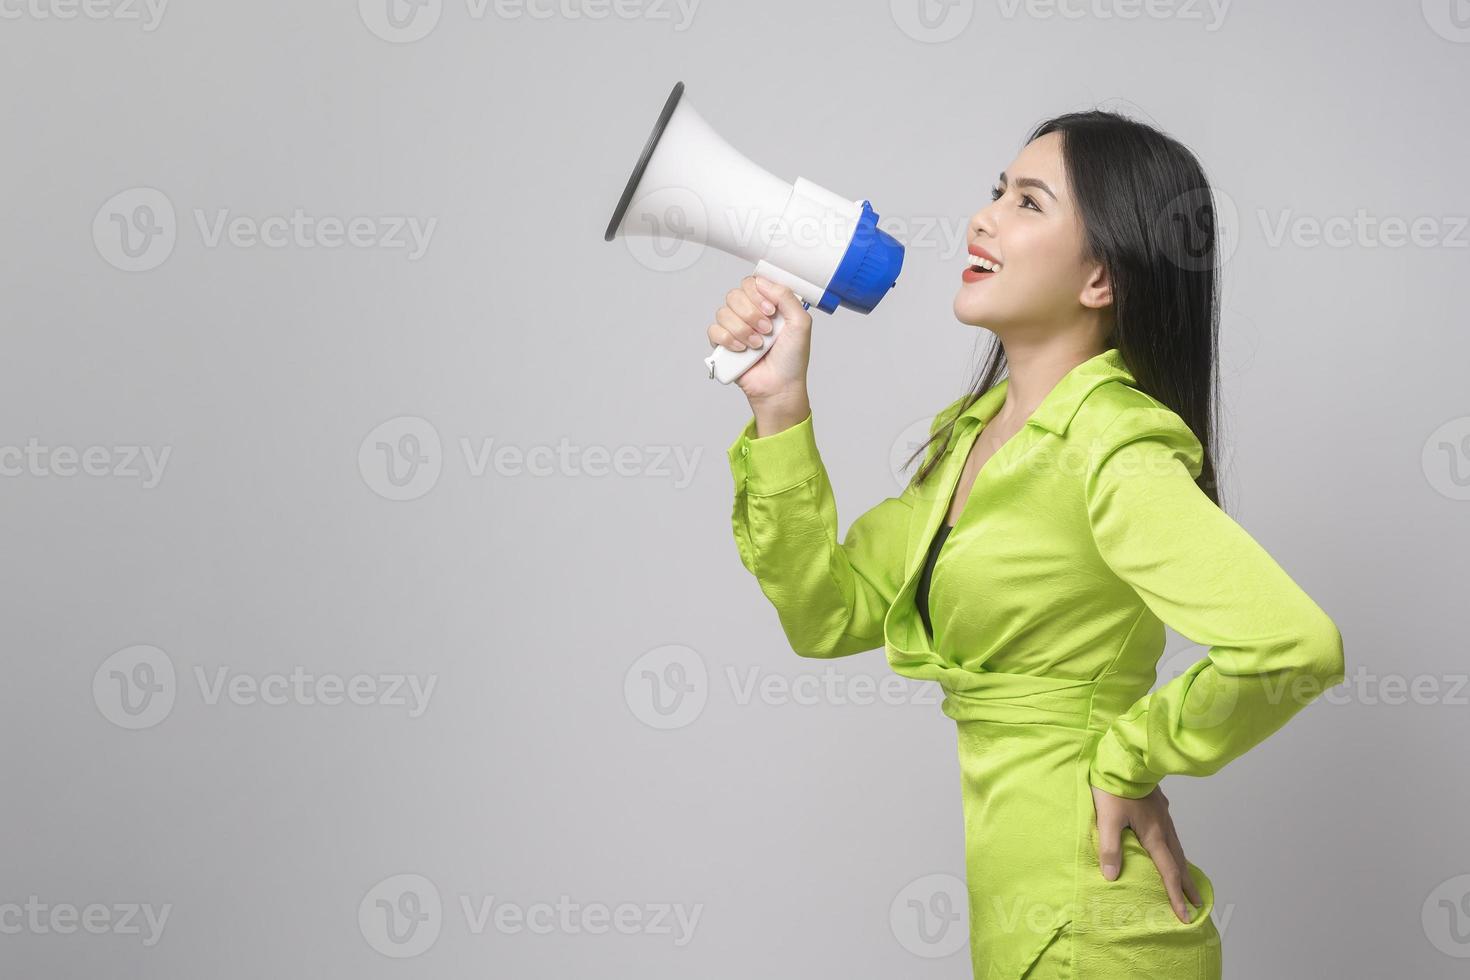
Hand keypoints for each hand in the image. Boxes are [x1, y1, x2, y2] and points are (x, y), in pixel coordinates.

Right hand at [706, 275, 812, 403]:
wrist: (779, 387)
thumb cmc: (792, 359)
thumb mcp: (801, 323)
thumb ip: (786, 296)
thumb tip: (763, 281)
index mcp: (767, 304)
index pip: (751, 283)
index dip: (757, 293)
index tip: (770, 310)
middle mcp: (750, 313)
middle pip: (734, 295)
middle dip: (751, 314)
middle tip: (766, 330)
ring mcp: (735, 328)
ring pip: (723, 313)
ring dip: (742, 330)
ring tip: (757, 345)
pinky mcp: (723, 344)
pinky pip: (714, 330)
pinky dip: (727, 339)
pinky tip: (741, 349)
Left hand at [1091, 784, 1203, 923]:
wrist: (1124, 756)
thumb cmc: (1114, 787)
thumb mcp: (1107, 819)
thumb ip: (1109, 848)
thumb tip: (1112, 877)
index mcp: (1154, 834)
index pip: (1169, 872)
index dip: (1176, 896)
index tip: (1186, 918)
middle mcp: (1163, 827)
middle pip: (1179, 862)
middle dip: (1187, 885)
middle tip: (1197, 903)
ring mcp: (1163, 814)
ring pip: (1176, 846)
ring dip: (1182, 866)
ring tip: (1186, 880)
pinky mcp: (1157, 805)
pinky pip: (1170, 833)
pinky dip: (1174, 848)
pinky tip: (1168, 845)